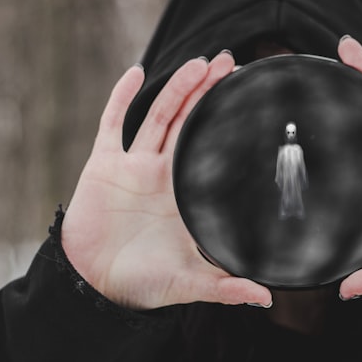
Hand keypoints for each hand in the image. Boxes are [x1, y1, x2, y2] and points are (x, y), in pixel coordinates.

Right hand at [61, 53, 272, 310]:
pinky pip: (112, 124)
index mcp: (186, 194)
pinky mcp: (104, 166)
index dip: (227, 123)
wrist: (94, 286)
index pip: (212, 149)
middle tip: (231, 63)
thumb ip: (227, 287)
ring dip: (177, 88)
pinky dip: (121, 97)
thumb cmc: (143, 284)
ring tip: (199, 62)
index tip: (252, 99)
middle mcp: (163, 174)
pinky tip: (135, 72)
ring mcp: (133, 167)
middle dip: (207, 92)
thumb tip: (267, 298)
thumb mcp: (190, 283)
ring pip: (159, 117)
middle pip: (189, 123)